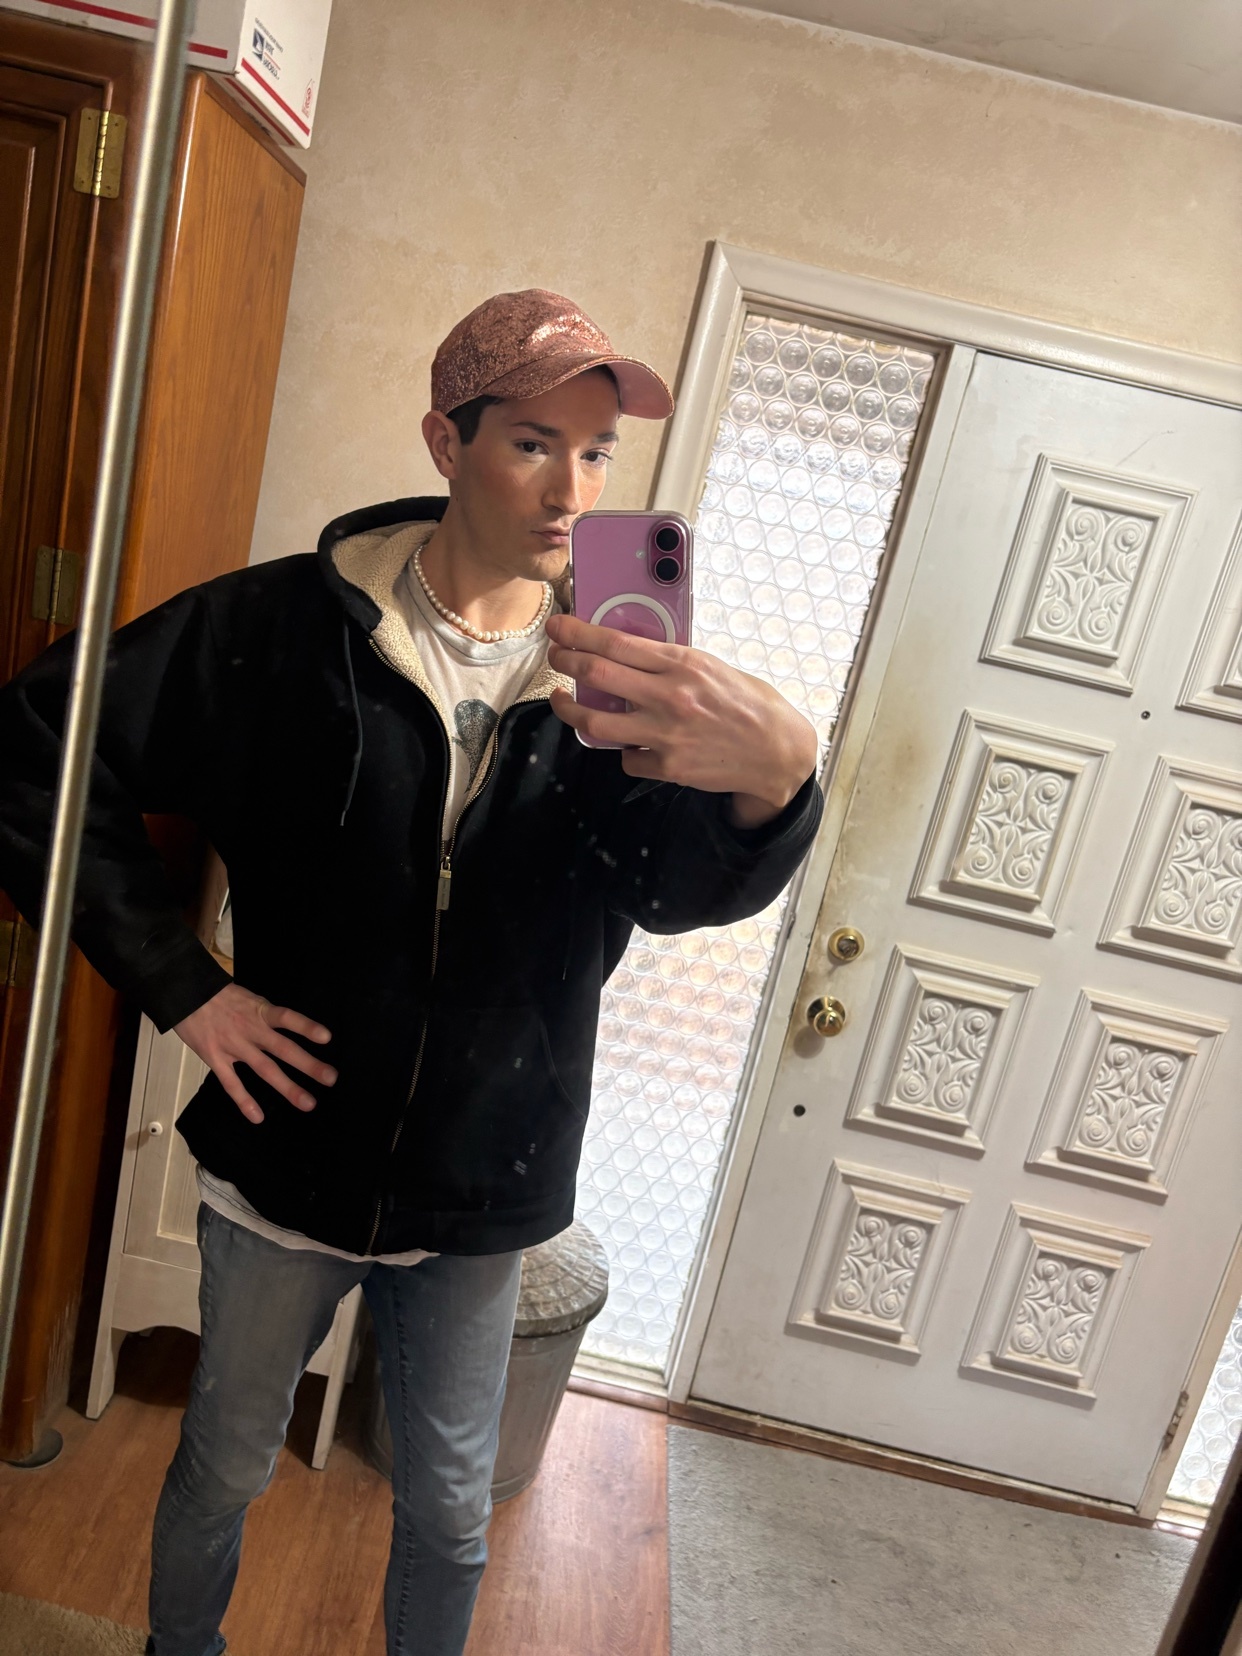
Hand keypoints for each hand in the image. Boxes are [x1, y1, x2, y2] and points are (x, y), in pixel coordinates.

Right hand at [174, 983, 335, 1124]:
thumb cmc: (220, 996)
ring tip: (308, 1103)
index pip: (287, 1018)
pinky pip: (232, 1083)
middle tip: (331, 1078)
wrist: (185, 995)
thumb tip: (288, 1027)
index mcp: (260, 1011)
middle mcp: (250, 1030)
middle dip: (308, 1065)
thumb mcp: (249, 998)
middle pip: (283, 1049)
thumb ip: (267, 1015)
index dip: (306, 1026)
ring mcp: (234, 1046)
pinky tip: (258, 1117)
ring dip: (287, 1087)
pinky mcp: (216, 1058)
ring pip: (264, 1069)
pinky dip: (244, 1101)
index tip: (327, 1038)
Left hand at [545, 612, 817, 826]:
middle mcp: (670, 696)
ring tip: (563, 701)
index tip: (558, 626)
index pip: (616, 642)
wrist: (776, 751)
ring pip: (596, 723)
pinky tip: (631, 743)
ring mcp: (666, 733)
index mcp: (682, 663)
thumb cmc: (746, 704)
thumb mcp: (711, 667)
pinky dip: (624, 750)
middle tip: (554, 657)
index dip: (577, 632)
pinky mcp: (668, 765)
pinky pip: (627, 757)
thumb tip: (626, 654)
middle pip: (597, 674)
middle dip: (565, 661)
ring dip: (570, 710)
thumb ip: (670, 662)